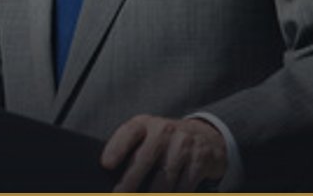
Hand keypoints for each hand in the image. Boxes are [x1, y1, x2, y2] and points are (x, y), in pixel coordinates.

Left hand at [100, 115, 226, 191]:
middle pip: (145, 158)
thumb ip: (131, 149)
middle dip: (130, 181)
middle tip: (119, 194)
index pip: (129, 132)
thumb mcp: (147, 135)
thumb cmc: (164, 141)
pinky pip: (184, 185)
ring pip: (165, 177)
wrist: (205, 136)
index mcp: (145, 124)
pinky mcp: (200, 159)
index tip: (106, 164)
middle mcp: (164, 130)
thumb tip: (112, 175)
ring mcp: (184, 143)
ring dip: (153, 194)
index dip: (117, 148)